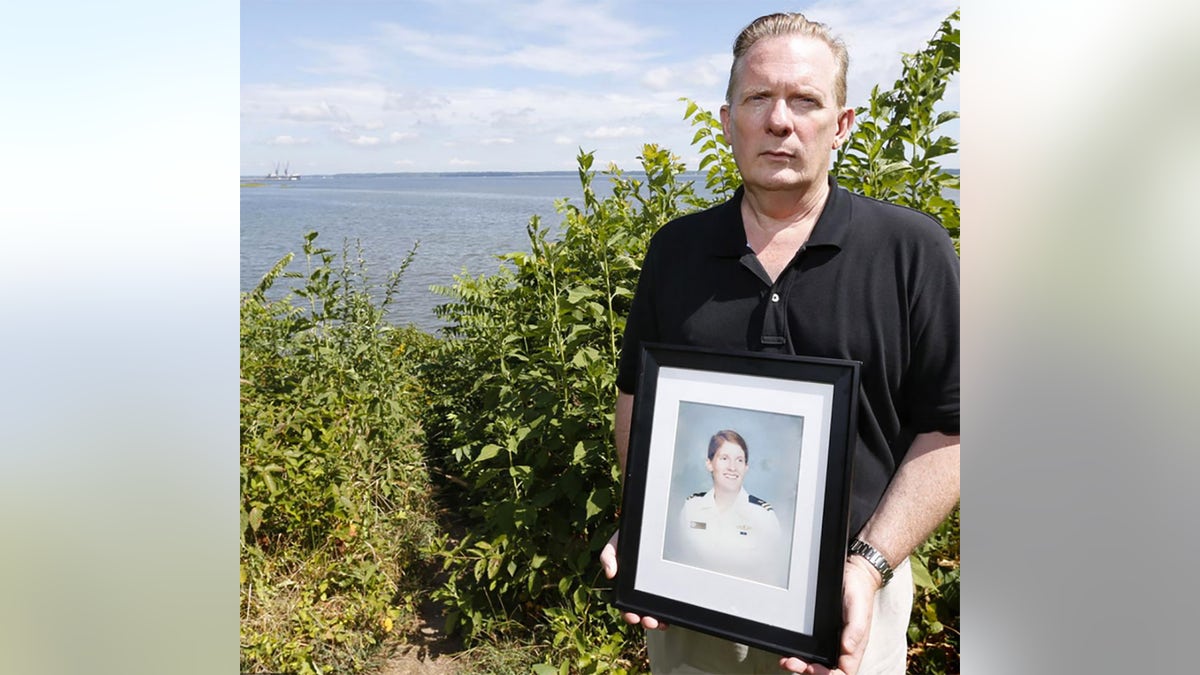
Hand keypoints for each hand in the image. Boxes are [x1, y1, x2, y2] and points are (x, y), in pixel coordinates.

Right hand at [599, 530, 668, 629]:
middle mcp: (641, 588)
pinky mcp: (670, 583)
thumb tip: (610, 574)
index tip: (633, 616)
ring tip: (660, 621)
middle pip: (642, 611)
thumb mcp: (616, 543)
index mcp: (627, 583)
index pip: (626, 603)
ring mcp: (656, 587)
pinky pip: (669, 601)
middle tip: (649, 621)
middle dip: (645, 619)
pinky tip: (671, 614)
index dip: (628, 613)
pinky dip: (669, 610)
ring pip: (656, 609)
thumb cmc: (632, 535)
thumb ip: (608, 556)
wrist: (650, 525)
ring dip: (657, 619)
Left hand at [778, 557, 880, 673]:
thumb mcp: (859, 609)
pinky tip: (789, 651)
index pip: (843, 672)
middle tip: (792, 663)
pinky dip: (799, 653)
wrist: (852, 574)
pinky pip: (811, 648)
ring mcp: (831, 641)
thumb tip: (848, 648)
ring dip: (801, 665)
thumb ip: (856, 630)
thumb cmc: (860, 592)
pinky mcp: (822, 633)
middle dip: (808, 670)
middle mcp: (842, 647)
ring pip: (816, 662)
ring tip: (787, 660)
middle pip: (826, 670)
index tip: (812, 669)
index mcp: (854, 648)